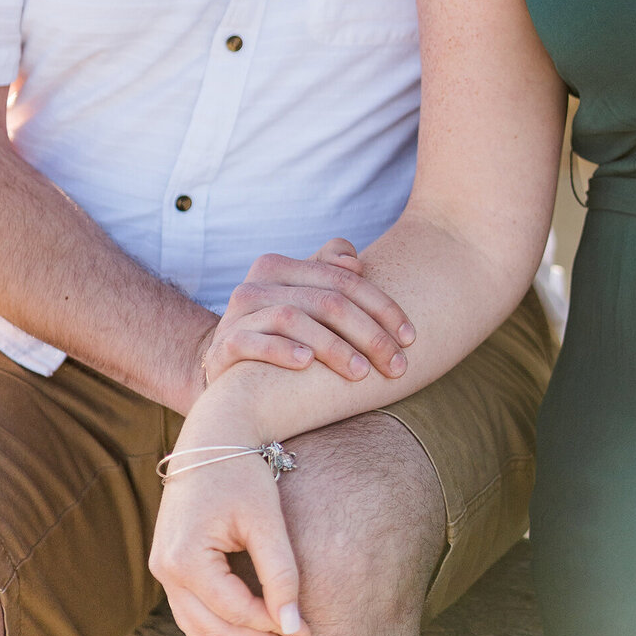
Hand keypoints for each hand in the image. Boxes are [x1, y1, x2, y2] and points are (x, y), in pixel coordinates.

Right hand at [150, 430, 308, 635]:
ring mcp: (163, 568)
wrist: (213, 431)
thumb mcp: (266, 519)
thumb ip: (281, 573)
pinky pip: (190, 612)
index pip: (235, 610)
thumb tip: (294, 628)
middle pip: (215, 626)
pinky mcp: (171, 564)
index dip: (273, 629)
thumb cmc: (242, 469)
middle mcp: (166, 569)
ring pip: (198, 627)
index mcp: (186, 557)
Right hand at [198, 237, 415, 394]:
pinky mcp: (224, 345)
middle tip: (397, 365)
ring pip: (294, 318)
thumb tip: (355, 262)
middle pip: (326, 300)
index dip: (383, 306)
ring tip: (362, 372)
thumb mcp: (303, 297)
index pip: (344, 279)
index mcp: (282, 266)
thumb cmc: (278, 332)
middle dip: (369, 334)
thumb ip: (329, 270)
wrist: (224, 367)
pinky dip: (282, 350)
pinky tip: (306, 364)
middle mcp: (258, 283)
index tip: (410, 338)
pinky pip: (254, 342)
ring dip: (334, 346)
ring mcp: (239, 314)